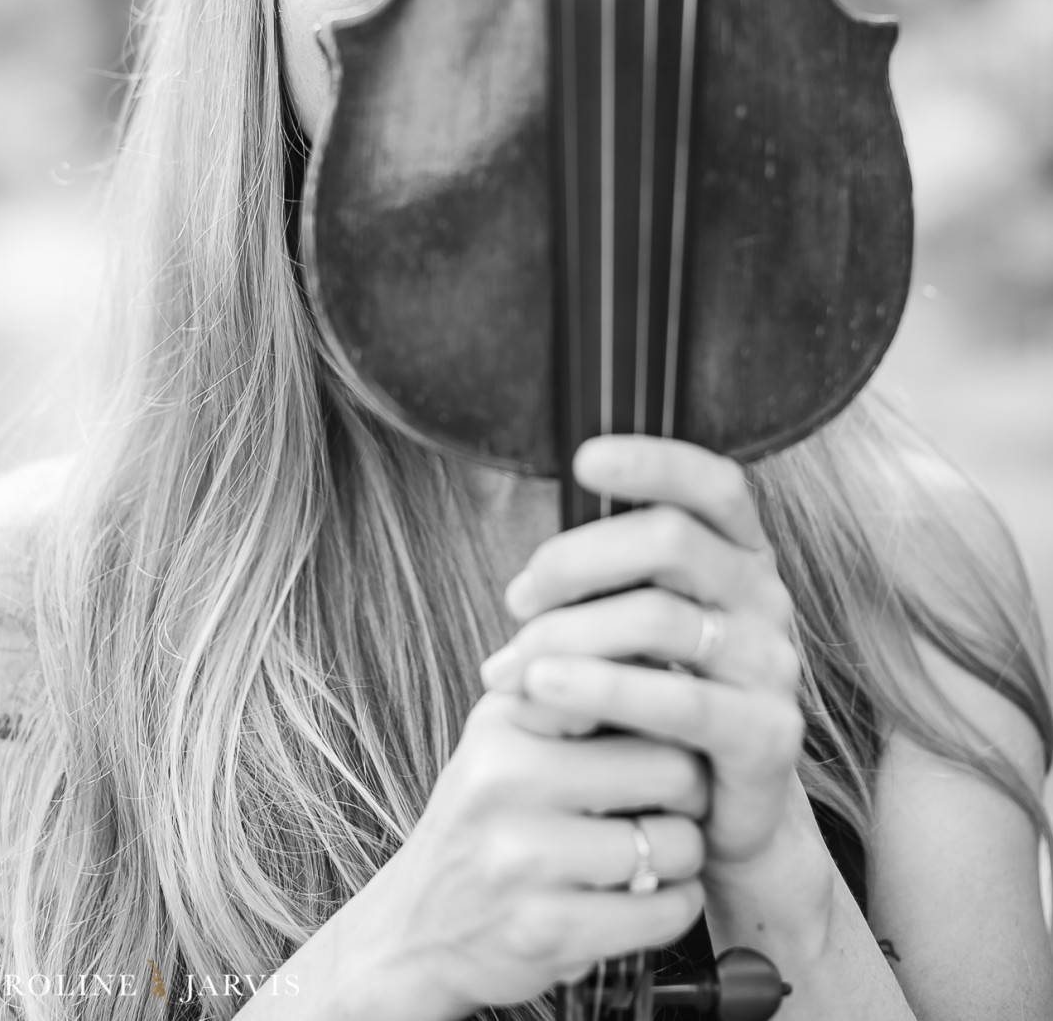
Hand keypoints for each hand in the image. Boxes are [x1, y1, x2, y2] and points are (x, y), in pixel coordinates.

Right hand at [356, 689, 706, 1019]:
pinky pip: (662, 912)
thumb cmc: (491, 817)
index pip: (624, 685)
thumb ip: (574, 686)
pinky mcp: (544, 931)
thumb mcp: (509, 734)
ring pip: (675, 843)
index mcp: (506, 719)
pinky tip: (655, 896)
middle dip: (694, 788)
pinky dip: (677, 906)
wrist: (419, 930)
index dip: (667, 706)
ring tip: (662, 849)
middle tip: (682, 798)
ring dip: (687, 853)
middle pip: (672, 767)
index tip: (674, 723)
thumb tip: (668, 646)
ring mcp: (522, 858)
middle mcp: (507, 779)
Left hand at [481, 436, 804, 877]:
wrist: (722, 821)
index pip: (713, 483)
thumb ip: (603, 597)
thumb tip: (525, 583)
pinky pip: (678, 701)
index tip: (582, 460)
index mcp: (738, 557)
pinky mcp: (768, 735)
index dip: (654, 460)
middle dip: (576, 559)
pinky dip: (600, 690)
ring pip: (661, 618)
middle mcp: (765, 598)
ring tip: (509, 665)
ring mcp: (772, 665)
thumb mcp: (634, 638)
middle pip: (671, 538)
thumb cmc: (659, 711)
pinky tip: (543, 691)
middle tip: (517, 599)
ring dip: (568, 634)